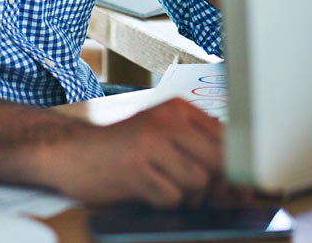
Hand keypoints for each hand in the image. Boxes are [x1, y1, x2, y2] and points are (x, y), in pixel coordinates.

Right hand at [46, 98, 224, 206]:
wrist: (71, 152)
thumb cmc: (122, 149)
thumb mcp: (162, 137)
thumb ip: (199, 153)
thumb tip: (239, 188)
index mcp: (177, 109)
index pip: (226, 137)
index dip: (236, 168)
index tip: (239, 188)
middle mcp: (167, 120)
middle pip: (217, 161)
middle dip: (215, 187)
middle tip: (201, 195)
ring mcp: (149, 143)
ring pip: (197, 182)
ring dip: (187, 197)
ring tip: (166, 189)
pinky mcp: (134, 169)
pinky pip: (171, 197)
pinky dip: (164, 203)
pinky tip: (148, 192)